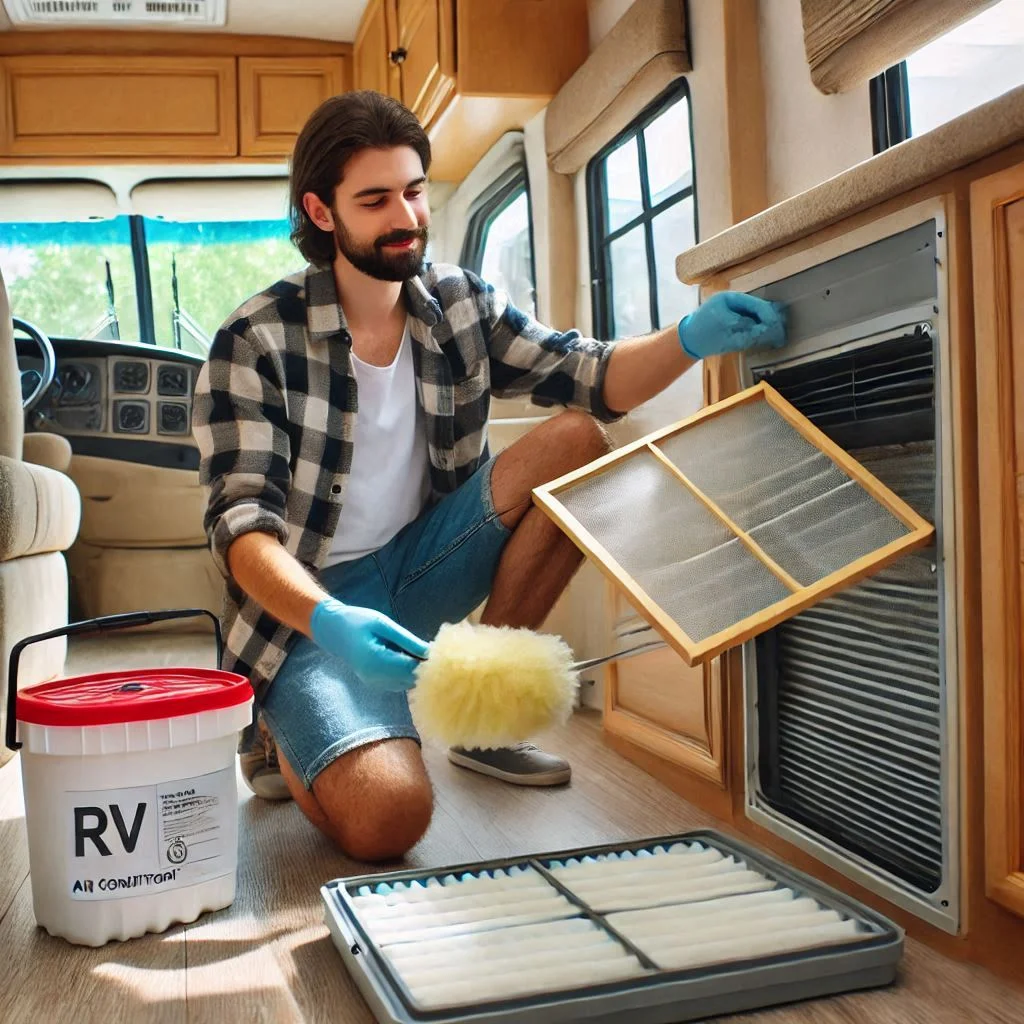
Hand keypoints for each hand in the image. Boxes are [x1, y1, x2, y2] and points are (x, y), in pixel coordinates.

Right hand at [309, 598, 428, 691]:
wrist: (333, 630)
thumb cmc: (357, 621)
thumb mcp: (383, 624)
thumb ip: (406, 639)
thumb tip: (429, 651)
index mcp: (376, 661)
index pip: (412, 668)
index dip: (429, 662)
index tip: (441, 651)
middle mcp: (375, 677)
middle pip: (411, 679)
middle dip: (425, 667)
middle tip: (436, 650)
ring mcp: (374, 682)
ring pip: (407, 682)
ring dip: (417, 669)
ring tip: (421, 651)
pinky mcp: (375, 683)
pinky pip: (399, 681)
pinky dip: (407, 671)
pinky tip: (410, 657)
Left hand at [677, 292, 785, 358]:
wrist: (688, 340)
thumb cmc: (702, 334)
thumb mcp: (723, 331)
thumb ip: (745, 330)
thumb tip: (764, 330)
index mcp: (730, 299)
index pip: (754, 304)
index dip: (767, 314)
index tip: (776, 324)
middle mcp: (735, 302)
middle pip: (758, 308)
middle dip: (770, 319)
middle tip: (781, 331)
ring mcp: (736, 310)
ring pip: (757, 315)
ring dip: (767, 325)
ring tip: (779, 335)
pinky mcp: (736, 320)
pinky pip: (752, 323)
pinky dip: (760, 329)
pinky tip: (769, 337)